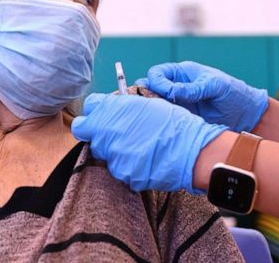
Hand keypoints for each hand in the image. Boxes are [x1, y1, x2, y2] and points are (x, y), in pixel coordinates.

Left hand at [71, 93, 224, 192]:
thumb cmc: (173, 123)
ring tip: (140, 147)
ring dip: (116, 150)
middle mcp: (107, 132)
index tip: (102, 117)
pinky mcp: (122, 173)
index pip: (88, 110)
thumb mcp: (147, 104)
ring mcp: (113, 155)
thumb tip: (111, 109)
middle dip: (101, 134)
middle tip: (120, 135)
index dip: (95, 114)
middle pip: (89, 134)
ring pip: (105, 153)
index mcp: (112, 111)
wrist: (190, 149)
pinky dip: (129, 165)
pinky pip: (120, 168)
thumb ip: (122, 107)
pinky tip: (145, 159)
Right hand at [135, 61, 268, 132]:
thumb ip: (193, 88)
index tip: (162, 92)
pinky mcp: (183, 118)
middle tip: (147, 105)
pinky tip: (161, 125)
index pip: (159, 73)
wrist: (247, 115)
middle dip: (146, 95)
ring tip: (152, 116)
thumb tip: (171, 92)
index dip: (155, 81)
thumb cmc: (234, 94)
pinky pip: (166, 118)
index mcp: (184, 73)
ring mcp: (179, 104)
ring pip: (156, 105)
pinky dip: (161, 121)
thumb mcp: (215, 86)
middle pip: (152, 88)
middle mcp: (178, 87)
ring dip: (152, 109)